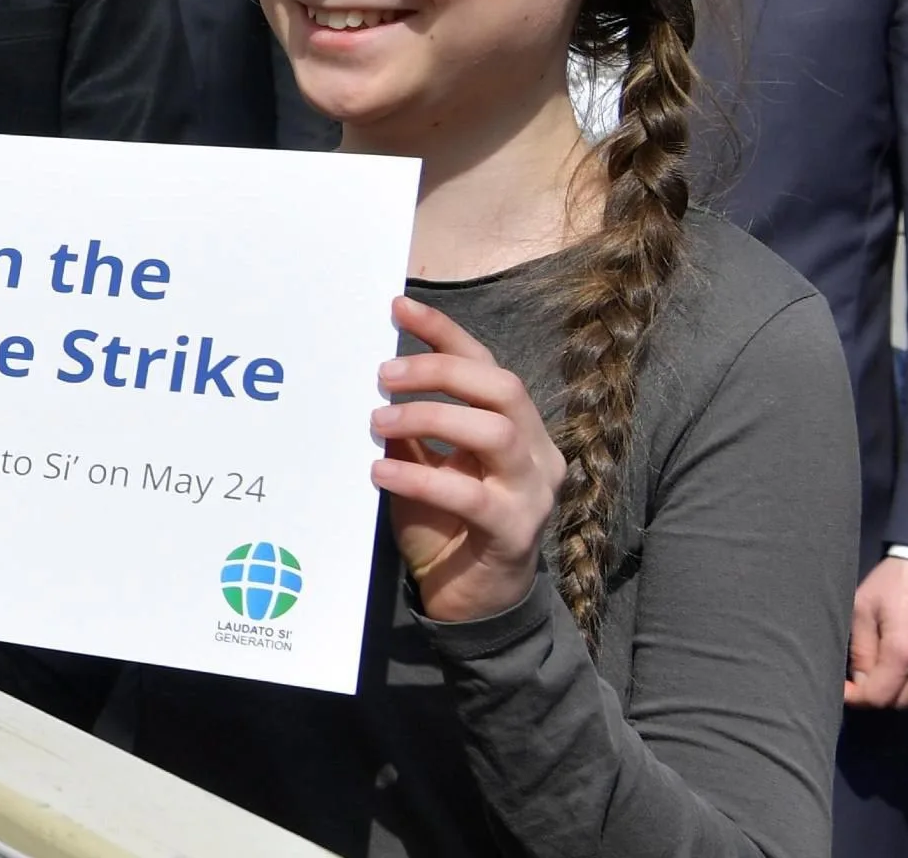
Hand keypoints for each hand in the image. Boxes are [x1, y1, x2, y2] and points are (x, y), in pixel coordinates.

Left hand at [369, 297, 563, 625]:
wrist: (471, 600)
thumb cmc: (445, 523)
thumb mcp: (425, 464)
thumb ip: (410, 426)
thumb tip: (370, 378)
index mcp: (517, 426)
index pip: (486, 365)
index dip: (444, 333)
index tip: (397, 306)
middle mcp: (537, 453)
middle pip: (501, 387)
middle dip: (439, 371)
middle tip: (383, 375)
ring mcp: (533, 492)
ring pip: (495, 432)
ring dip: (431, 418)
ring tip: (380, 421)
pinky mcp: (515, 532)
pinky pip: (470, 495)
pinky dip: (421, 477)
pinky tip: (381, 471)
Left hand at [845, 556, 907, 707]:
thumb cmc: (899, 580)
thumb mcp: (864, 607)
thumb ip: (860, 649)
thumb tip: (860, 681)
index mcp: (904, 652)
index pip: (879, 697)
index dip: (858, 698)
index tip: (847, 691)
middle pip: (905, 702)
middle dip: (883, 695)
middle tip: (871, 678)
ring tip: (897, 673)